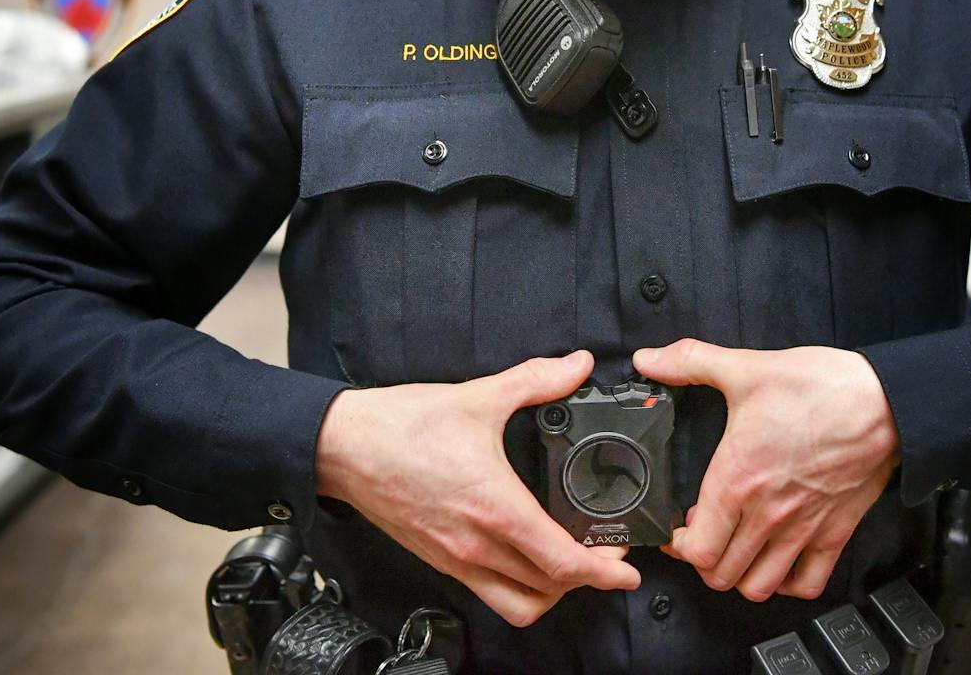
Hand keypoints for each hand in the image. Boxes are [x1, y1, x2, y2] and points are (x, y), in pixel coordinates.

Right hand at [314, 350, 640, 626]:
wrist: (341, 446)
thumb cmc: (400, 426)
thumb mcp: (478, 396)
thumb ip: (534, 380)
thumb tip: (576, 365)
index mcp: (495, 509)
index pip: (562, 562)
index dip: (604, 571)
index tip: (628, 567)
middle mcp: (477, 546)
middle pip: (548, 590)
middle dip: (588, 580)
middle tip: (608, 554)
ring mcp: (455, 559)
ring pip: (518, 604)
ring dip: (552, 592)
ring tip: (569, 562)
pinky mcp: (438, 560)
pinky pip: (488, 592)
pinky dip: (518, 586)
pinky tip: (526, 554)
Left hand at [632, 339, 898, 602]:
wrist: (884, 401)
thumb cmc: (821, 388)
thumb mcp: (746, 367)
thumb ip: (690, 362)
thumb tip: (649, 359)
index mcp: (737, 480)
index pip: (696, 548)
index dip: (678, 545)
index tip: (677, 528)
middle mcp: (767, 515)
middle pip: (721, 575)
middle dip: (704, 560)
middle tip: (705, 534)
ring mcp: (802, 530)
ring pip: (759, 587)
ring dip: (741, 575)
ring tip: (737, 548)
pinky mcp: (834, 534)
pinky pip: (807, 583)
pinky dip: (788, 583)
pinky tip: (779, 558)